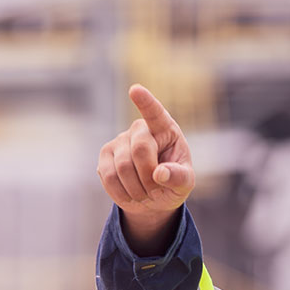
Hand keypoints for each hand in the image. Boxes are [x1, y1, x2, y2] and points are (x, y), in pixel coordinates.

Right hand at [96, 84, 195, 253]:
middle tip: (157, 190)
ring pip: (123, 167)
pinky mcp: (105, 155)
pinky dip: (122, 193)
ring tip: (145, 193)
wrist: (152, 198)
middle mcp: (140, 129)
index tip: (135, 90)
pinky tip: (131, 194)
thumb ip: (178, 177)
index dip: (145, 102)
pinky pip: (109, 177)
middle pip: (140, 150)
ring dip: (137, 189)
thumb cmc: (172, 183)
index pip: (155, 113)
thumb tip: (159, 173)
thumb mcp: (185, 183)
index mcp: (165, 129)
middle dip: (149, 177)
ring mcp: (120, 140)